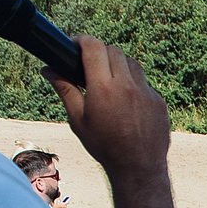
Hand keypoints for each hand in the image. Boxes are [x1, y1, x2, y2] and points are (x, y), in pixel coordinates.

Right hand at [50, 35, 169, 178]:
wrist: (138, 167)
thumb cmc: (104, 146)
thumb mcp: (78, 119)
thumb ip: (65, 89)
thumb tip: (48, 69)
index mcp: (103, 88)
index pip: (94, 46)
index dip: (82, 40)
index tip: (75, 44)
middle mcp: (127, 85)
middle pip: (113, 50)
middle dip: (100, 52)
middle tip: (89, 65)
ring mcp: (146, 91)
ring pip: (131, 62)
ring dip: (118, 64)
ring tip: (108, 81)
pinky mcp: (158, 100)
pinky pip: (144, 81)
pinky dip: (133, 83)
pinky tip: (126, 100)